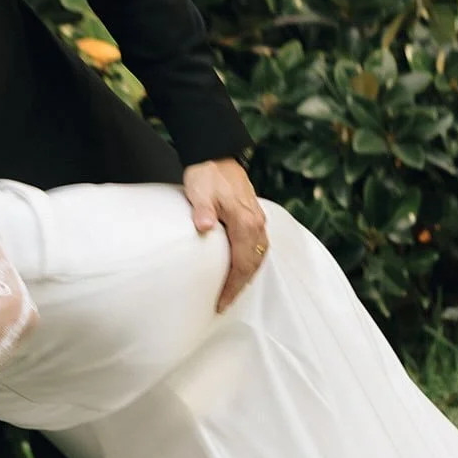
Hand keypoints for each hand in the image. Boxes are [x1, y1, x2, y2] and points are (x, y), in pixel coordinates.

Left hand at [182, 158, 268, 312]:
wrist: (216, 154)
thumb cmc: (207, 174)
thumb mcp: (199, 192)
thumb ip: (202, 210)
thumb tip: (204, 227)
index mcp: (245, 222)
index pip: (242, 264)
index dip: (232, 286)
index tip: (221, 302)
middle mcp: (256, 223)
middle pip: (253, 264)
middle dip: (240, 286)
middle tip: (225, 303)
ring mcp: (257, 219)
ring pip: (258, 256)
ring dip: (246, 275)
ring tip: (231, 290)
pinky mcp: (253, 216)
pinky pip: (257, 246)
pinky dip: (250, 261)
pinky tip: (239, 268)